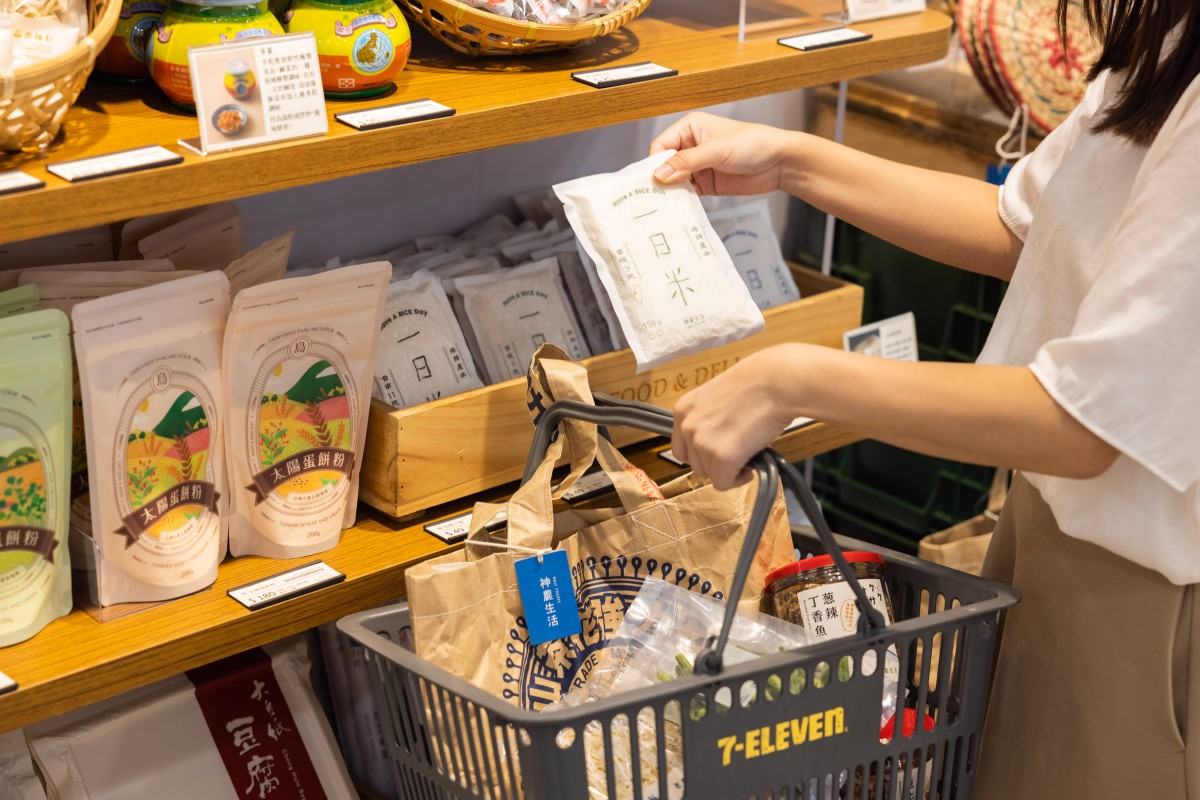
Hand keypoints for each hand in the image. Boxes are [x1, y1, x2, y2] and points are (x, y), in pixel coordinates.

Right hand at [649, 112, 796, 196]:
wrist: (779, 162)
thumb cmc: (753, 143)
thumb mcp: (716, 150)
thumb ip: (687, 162)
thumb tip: (659, 174)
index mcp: (690, 128)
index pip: (661, 146)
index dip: (655, 163)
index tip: (652, 181)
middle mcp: (691, 146)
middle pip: (664, 165)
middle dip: (660, 180)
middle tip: (653, 197)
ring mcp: (698, 166)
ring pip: (674, 181)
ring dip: (671, 193)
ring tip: (664, 206)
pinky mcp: (706, 184)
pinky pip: (687, 193)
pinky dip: (682, 201)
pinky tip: (679, 209)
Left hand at [671, 346, 802, 489]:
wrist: (779, 382)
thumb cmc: (759, 383)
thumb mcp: (720, 397)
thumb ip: (710, 419)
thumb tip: (716, 442)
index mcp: (684, 409)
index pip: (682, 447)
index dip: (703, 454)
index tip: (719, 452)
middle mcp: (688, 426)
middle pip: (695, 464)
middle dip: (716, 462)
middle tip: (739, 451)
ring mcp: (702, 442)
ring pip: (709, 475)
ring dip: (728, 469)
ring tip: (748, 451)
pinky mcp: (721, 457)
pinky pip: (723, 483)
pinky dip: (738, 480)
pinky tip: (750, 467)